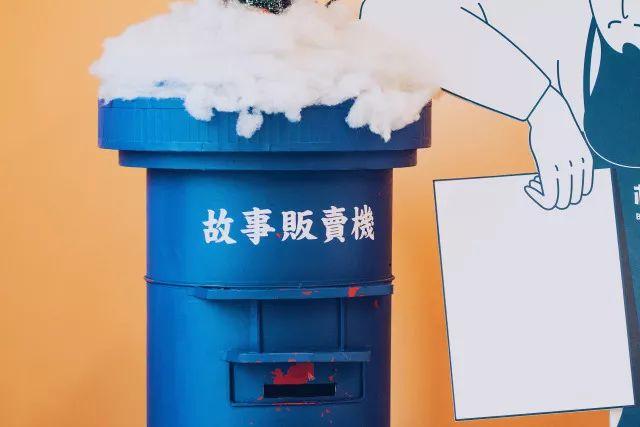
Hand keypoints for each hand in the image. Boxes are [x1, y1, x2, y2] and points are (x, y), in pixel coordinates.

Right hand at [524, 88, 593, 209]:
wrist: (549, 111)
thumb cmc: (556, 128)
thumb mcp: (571, 147)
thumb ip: (572, 163)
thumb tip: (564, 176)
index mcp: (586, 162)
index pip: (583, 192)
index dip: (567, 194)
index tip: (553, 184)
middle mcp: (577, 166)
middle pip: (571, 199)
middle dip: (555, 198)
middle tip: (540, 186)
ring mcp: (563, 166)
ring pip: (560, 200)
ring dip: (544, 198)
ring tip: (532, 184)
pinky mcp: (548, 165)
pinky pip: (548, 193)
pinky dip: (537, 196)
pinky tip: (528, 185)